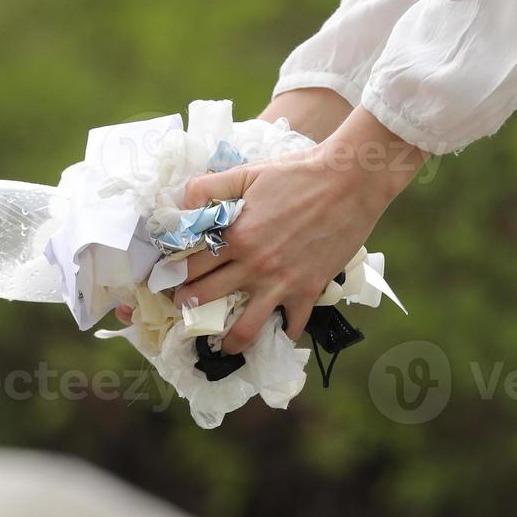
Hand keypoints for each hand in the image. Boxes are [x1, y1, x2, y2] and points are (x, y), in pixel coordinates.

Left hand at [170, 107, 426, 352]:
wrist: (349, 182)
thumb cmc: (299, 173)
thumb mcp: (247, 172)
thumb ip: (210, 186)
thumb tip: (182, 202)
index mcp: (235, 237)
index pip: (191, 266)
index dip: (173, 276)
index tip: (167, 282)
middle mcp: (253, 266)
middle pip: (207, 298)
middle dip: (188, 307)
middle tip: (183, 309)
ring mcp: (280, 283)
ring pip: (245, 329)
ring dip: (229, 341)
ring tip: (223, 344)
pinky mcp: (307, 291)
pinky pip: (291, 325)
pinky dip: (283, 333)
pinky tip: (276, 332)